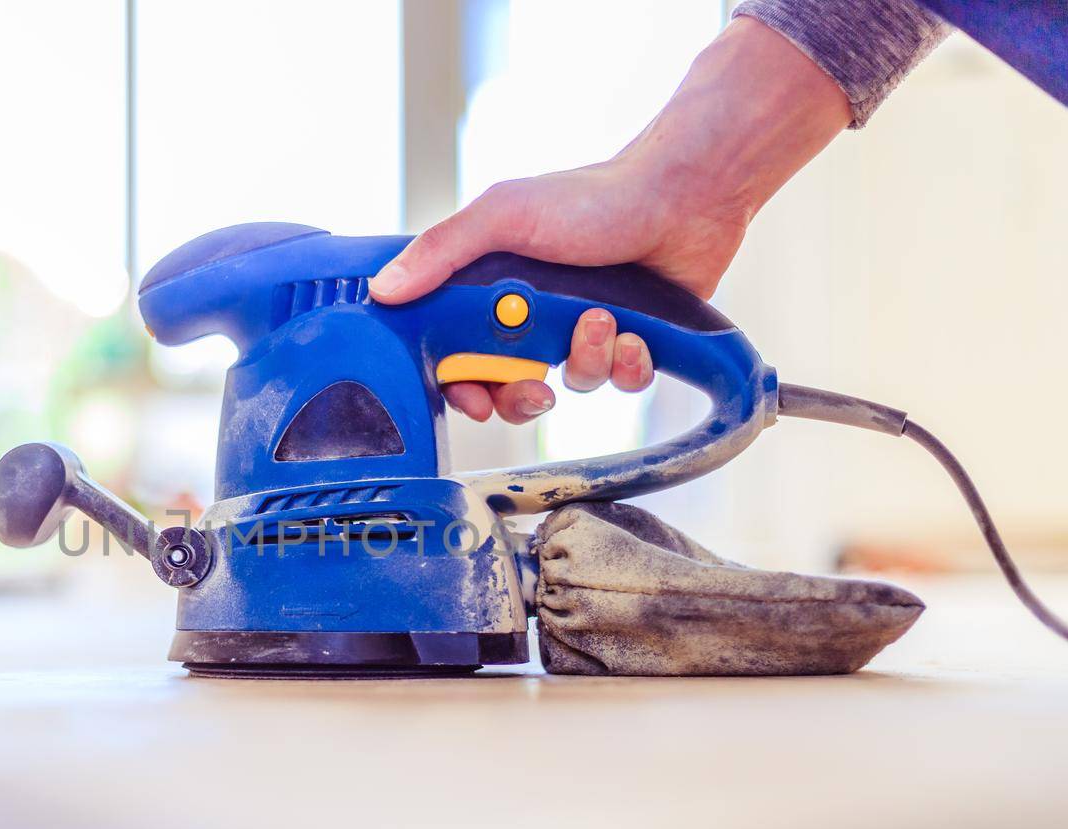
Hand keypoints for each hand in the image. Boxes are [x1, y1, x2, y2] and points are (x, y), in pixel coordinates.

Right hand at [369, 15, 850, 424]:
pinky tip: (635, 334)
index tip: (472, 397)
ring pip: (570, 385)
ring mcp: (580, 330)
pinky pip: (620, 382)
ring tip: (601, 319)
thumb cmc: (591, 197)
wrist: (684, 193)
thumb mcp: (502, 216)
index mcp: (492, 288)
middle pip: (509, 386)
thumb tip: (383, 290)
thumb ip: (441, 252)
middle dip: (522, 394)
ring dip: (585, 360)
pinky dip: (627, 364)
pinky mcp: (630, 341)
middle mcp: (532, 314)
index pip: (456, 355)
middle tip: (537, 384)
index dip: (460, 386)